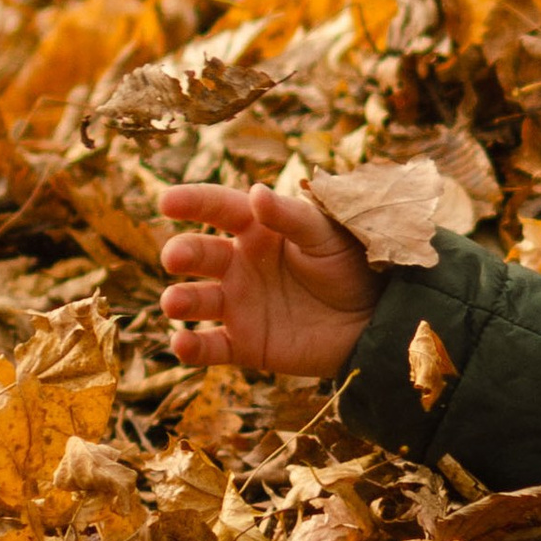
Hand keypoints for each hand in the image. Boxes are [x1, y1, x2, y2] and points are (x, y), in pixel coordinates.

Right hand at [157, 183, 376, 375]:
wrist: (374, 320)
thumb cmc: (350, 266)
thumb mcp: (325, 235)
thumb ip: (290, 217)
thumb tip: (256, 192)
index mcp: (258, 230)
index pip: (219, 209)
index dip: (192, 201)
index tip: (166, 200)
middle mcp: (239, 265)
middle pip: (201, 254)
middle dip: (183, 253)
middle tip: (175, 257)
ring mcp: (239, 305)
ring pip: (197, 300)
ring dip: (180, 300)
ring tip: (173, 302)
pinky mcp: (245, 343)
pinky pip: (210, 347)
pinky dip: (192, 348)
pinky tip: (181, 343)